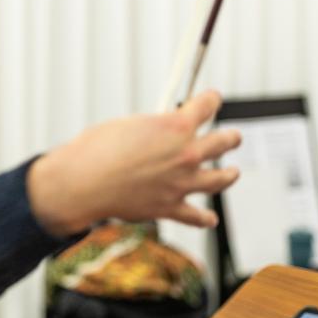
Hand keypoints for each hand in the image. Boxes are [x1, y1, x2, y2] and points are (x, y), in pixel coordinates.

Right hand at [27, 90, 240, 235]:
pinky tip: (209, 219)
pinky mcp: (170, 208)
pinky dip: (204, 218)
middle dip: (230, 137)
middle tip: (233, 137)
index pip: (206, 106)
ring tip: (233, 172)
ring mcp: (182, 183)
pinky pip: (195, 216)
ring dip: (229, 175)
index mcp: (176, 126)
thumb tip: (160, 138)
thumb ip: (153, 129)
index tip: (213, 98)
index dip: (211, 100)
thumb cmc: (97, 148)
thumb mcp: (128, 125)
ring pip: (219, 179)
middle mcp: (187, 154)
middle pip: (222, 142)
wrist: (84, 183)